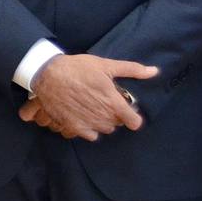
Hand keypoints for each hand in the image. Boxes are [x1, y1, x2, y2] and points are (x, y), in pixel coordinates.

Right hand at [27, 53, 155, 140]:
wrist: (47, 75)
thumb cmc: (77, 68)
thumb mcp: (105, 65)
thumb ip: (131, 70)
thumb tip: (154, 71)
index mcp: (113, 102)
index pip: (134, 121)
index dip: (133, 117)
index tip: (128, 111)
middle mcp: (102, 116)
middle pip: (117, 124)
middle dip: (115, 115)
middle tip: (105, 102)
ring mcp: (88, 123)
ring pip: (104, 130)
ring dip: (102, 122)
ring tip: (94, 109)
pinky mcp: (73, 127)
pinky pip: (89, 135)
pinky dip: (88, 129)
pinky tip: (84, 118)